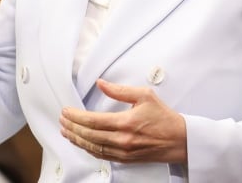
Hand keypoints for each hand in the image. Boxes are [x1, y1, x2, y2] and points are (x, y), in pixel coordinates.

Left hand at [59, 79, 186, 163]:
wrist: (179, 140)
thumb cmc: (164, 118)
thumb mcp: (144, 95)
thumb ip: (120, 90)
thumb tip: (101, 84)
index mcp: (126, 123)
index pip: (93, 121)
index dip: (75, 116)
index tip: (66, 111)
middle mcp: (122, 140)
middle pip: (89, 135)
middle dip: (72, 127)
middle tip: (62, 120)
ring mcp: (123, 152)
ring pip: (93, 147)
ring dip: (77, 139)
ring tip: (66, 132)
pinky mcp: (125, 159)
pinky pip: (102, 155)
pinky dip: (89, 149)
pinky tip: (82, 143)